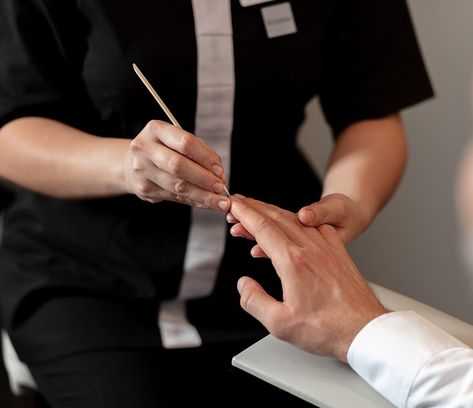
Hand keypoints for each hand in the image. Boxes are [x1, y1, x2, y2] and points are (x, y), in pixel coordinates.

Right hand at [123, 120, 229, 210]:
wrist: (133, 163)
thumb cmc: (164, 150)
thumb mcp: (178, 141)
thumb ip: (199, 153)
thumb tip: (219, 174)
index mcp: (155, 130)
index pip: (185, 143)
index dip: (206, 158)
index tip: (220, 170)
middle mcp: (144, 148)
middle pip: (179, 165)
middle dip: (204, 178)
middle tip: (220, 187)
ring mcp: (142, 170)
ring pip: (177, 185)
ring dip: (202, 195)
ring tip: (218, 201)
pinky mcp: (144, 188)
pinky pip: (175, 197)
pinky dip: (194, 201)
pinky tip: (206, 203)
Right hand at [230, 195, 386, 361]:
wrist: (366, 330)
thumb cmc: (327, 329)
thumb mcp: (279, 323)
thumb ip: (254, 301)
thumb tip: (243, 284)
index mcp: (293, 262)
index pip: (262, 228)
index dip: (245, 214)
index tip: (234, 205)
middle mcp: (310, 249)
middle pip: (276, 218)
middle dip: (254, 207)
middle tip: (239, 202)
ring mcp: (326, 248)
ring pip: (294, 220)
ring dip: (273, 212)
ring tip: (258, 211)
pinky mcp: (338, 252)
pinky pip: (314, 227)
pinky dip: (297, 221)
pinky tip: (294, 222)